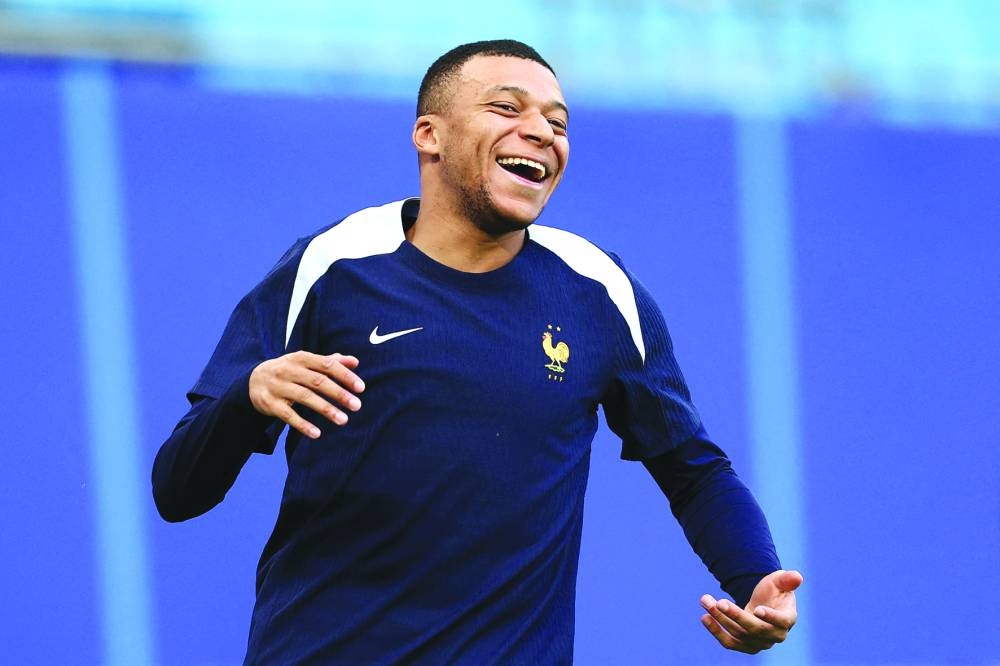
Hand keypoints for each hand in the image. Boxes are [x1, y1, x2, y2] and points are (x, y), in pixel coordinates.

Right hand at [249, 351, 364, 438]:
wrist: (253, 380)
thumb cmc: (289, 371)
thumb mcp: (305, 362)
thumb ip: (329, 361)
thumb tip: (355, 361)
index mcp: (301, 358)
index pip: (326, 365)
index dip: (345, 375)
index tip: (361, 388)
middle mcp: (288, 370)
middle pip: (317, 381)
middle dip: (339, 394)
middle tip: (357, 406)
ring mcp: (278, 386)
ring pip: (304, 397)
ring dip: (325, 409)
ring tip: (343, 420)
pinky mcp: (269, 403)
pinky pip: (287, 415)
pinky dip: (302, 424)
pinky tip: (317, 434)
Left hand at [699, 569, 801, 653]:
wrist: (763, 603)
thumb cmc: (774, 590)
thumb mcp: (780, 581)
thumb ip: (787, 579)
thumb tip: (797, 577)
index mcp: (787, 619)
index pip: (781, 621)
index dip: (770, 617)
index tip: (757, 609)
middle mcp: (775, 635)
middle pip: (755, 629)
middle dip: (735, 615)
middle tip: (719, 602)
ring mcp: (759, 643)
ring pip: (739, 634)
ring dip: (720, 619)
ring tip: (706, 601)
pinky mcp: (745, 645)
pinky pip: (729, 642)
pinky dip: (716, 631)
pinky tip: (705, 617)